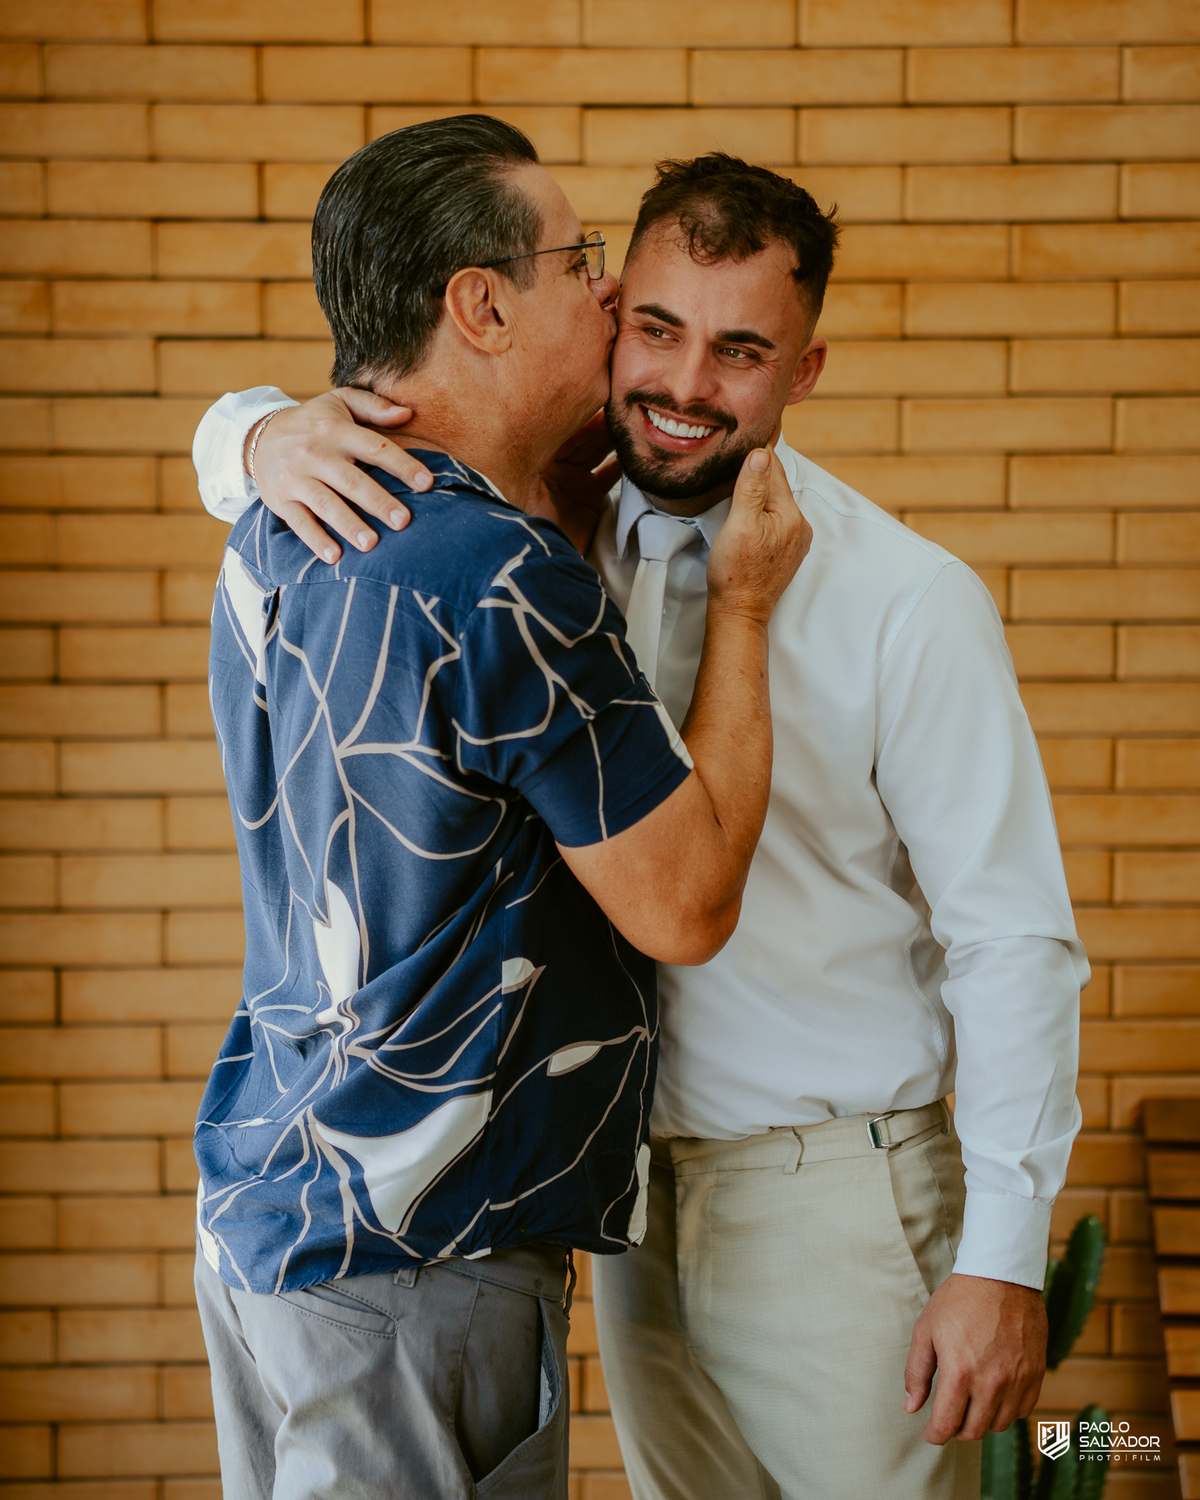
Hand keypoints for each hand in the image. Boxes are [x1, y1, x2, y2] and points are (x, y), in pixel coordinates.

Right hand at [247, 389, 435, 562]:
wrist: (259, 434)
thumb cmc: (313, 422)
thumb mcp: (339, 402)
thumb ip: (374, 406)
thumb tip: (408, 413)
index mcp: (336, 430)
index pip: (374, 447)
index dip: (401, 465)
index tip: (426, 483)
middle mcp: (315, 453)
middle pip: (351, 480)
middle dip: (378, 502)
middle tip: (403, 521)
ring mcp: (296, 478)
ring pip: (325, 503)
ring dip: (348, 524)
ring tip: (371, 544)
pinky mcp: (281, 500)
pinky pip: (299, 522)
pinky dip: (315, 539)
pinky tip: (334, 556)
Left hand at [527, 411, 621, 554]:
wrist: (532, 562)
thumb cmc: (517, 522)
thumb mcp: (520, 480)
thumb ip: (536, 452)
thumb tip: (537, 413)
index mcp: (535, 453)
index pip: (563, 424)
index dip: (583, 411)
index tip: (602, 396)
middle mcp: (555, 465)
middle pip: (585, 435)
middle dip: (606, 421)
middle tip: (627, 409)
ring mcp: (573, 483)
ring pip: (599, 452)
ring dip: (617, 440)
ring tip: (634, 427)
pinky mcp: (588, 501)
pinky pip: (609, 477)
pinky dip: (623, 466)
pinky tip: (635, 455)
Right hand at [705, 449, 810, 623]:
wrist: (740, 611)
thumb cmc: (736, 573)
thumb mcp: (739, 524)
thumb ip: (752, 487)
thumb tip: (761, 454)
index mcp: (791, 514)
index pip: (774, 470)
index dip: (756, 457)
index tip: (743, 441)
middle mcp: (800, 525)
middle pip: (776, 487)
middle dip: (757, 477)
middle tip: (736, 462)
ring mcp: (795, 540)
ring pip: (776, 505)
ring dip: (760, 497)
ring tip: (739, 490)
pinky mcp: (787, 552)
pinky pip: (776, 522)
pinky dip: (763, 515)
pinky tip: (748, 519)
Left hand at [904, 1274, 1047, 1443]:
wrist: (1001, 1276)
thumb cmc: (959, 1300)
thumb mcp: (926, 1330)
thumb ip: (917, 1372)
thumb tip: (911, 1407)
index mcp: (959, 1371)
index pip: (946, 1424)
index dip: (934, 1435)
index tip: (930, 1434)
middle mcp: (991, 1382)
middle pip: (973, 1431)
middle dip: (956, 1430)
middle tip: (949, 1416)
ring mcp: (1017, 1380)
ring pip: (998, 1425)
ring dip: (981, 1421)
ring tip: (970, 1402)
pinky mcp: (1036, 1375)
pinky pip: (1022, 1411)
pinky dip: (1006, 1411)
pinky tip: (994, 1394)